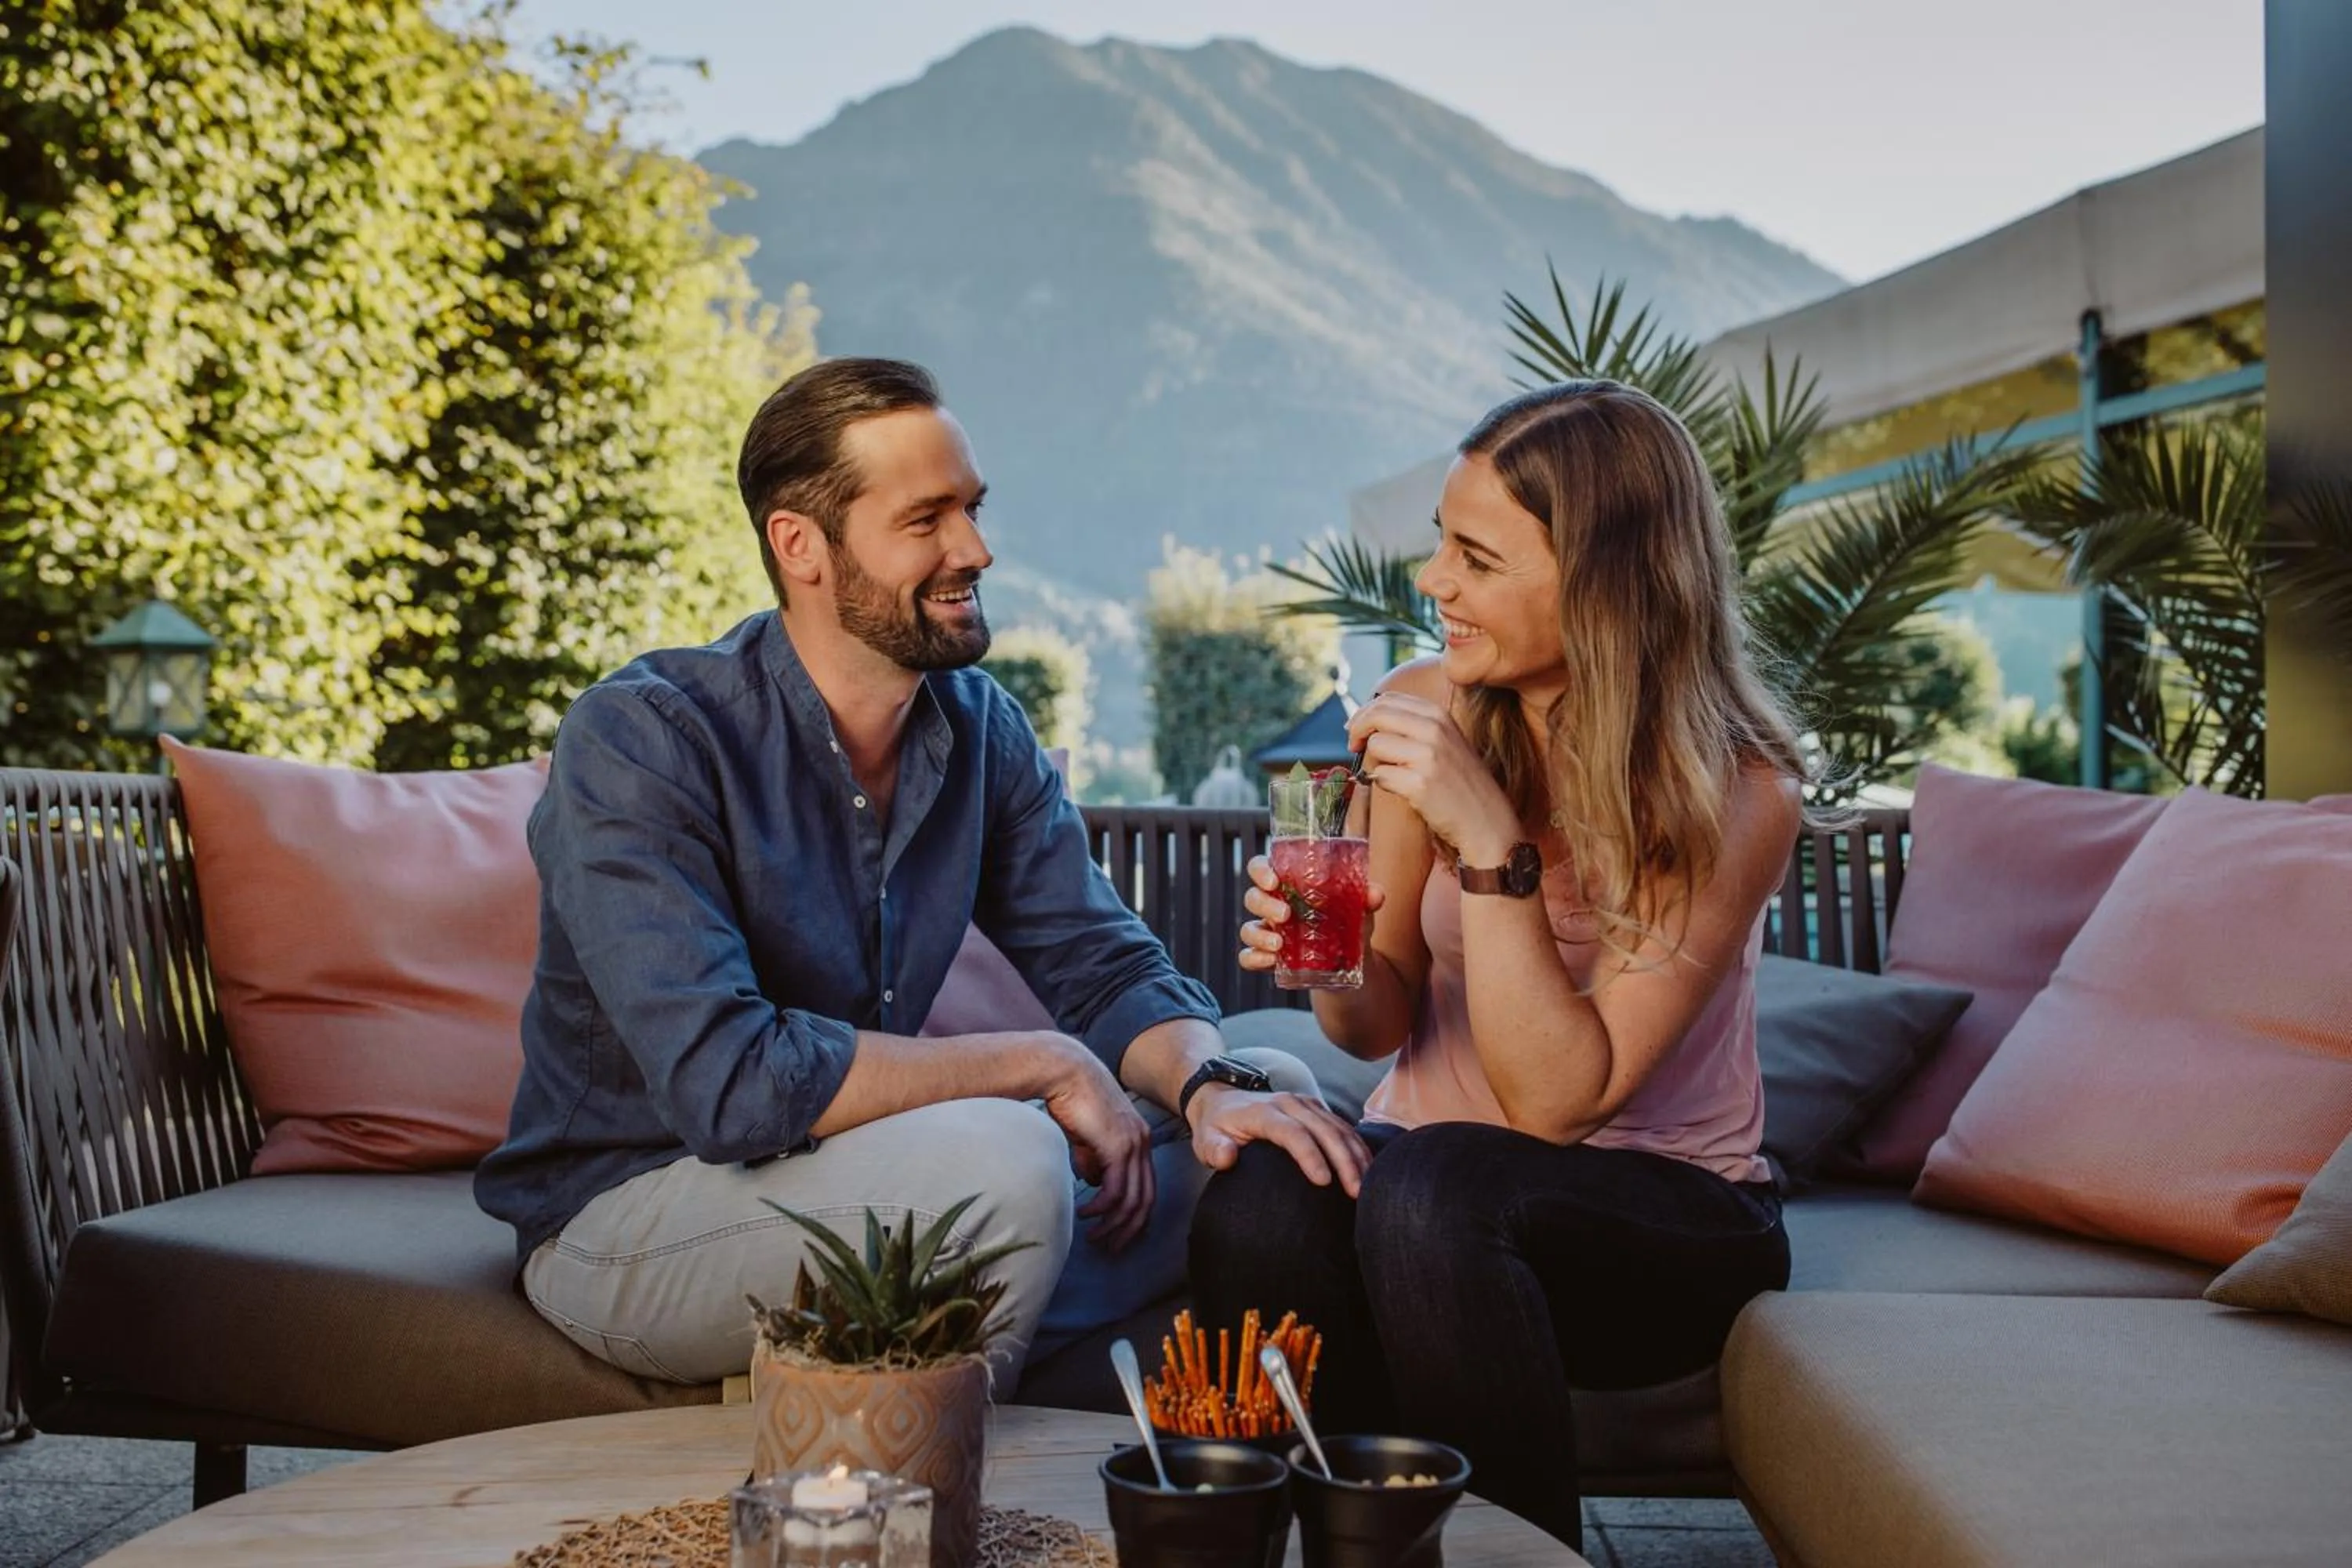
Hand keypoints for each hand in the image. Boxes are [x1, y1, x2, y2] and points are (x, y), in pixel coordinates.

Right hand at [1036, 1037, 1154, 1250]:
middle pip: (1146, 1199)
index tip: (1120, 1234)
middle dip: (1129, 1229)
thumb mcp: (1086, 1136)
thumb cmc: (1071, 1099)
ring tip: (1094, 1237)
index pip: (1147, 1187)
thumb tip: (1093, 1184)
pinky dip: (1102, 1208)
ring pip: (1133, 1199)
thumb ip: (1093, 1160)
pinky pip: (1116, 1189)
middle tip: (1112, 1248)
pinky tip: (1086, 1213)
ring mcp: (1133, 1144)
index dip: (1136, 1215)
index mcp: (1138, 1140)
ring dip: (1113, 1224)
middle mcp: (1142, 1143)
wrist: (1065, 1071)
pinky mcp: (1118, 1145)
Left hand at [1186, 1082, 1372, 1197]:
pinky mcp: (1317, 1110)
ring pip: (1339, 1127)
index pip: (1292, 1132)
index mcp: (1264, 1112)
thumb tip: (1227, 1157)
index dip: (1310, 1155)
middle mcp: (1290, 1103)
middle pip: (1324, 1130)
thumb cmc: (1217, 1125)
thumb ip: (1214, 1149)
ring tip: (1367, 1186)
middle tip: (1356, 1192)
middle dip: (1344, 1161)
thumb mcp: (1205, 1138)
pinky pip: (1343, 1127)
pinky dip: (1358, 1147)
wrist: (1223, 1098)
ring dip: (1356, 1155)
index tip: (1324, 1182)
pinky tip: (1368, 1170)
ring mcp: (1307, 1104)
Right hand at [1238, 854, 1386, 971]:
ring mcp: (1269, 933)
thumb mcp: (1360, 910)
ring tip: (1279, 945)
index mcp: (1289, 885)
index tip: (1274, 880)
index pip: (1262, 868)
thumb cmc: (1349, 924)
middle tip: (1286, 914)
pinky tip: (1271, 961)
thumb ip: (1366, 898)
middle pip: (1253, 897)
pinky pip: (1248, 958)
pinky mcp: (1270, 959)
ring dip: (1259, 935)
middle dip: (1264, 904)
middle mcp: (1274, 906)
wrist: (1353, 963)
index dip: (1260, 870)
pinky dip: (1255, 959)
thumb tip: (1375, 894)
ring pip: (1248, 929)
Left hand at [1344, 692, 1520, 861]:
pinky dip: (1384, 784)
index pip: (1388, 699)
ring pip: (1376, 745)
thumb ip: (1414, 726)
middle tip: (1352, 745)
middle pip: (1377, 715)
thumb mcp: (1445, 742)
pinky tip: (1403, 791)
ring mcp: (1428, 755)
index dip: (1364, 712)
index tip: (1355, 728)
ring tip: (1394, 775)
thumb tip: (1367, 720)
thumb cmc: (1461, 783)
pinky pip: (1381, 775)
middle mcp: (1435, 729)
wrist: (1486, 820)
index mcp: (1439, 715)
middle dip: (1356, 729)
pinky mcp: (1420, 783)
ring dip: (1375, 761)